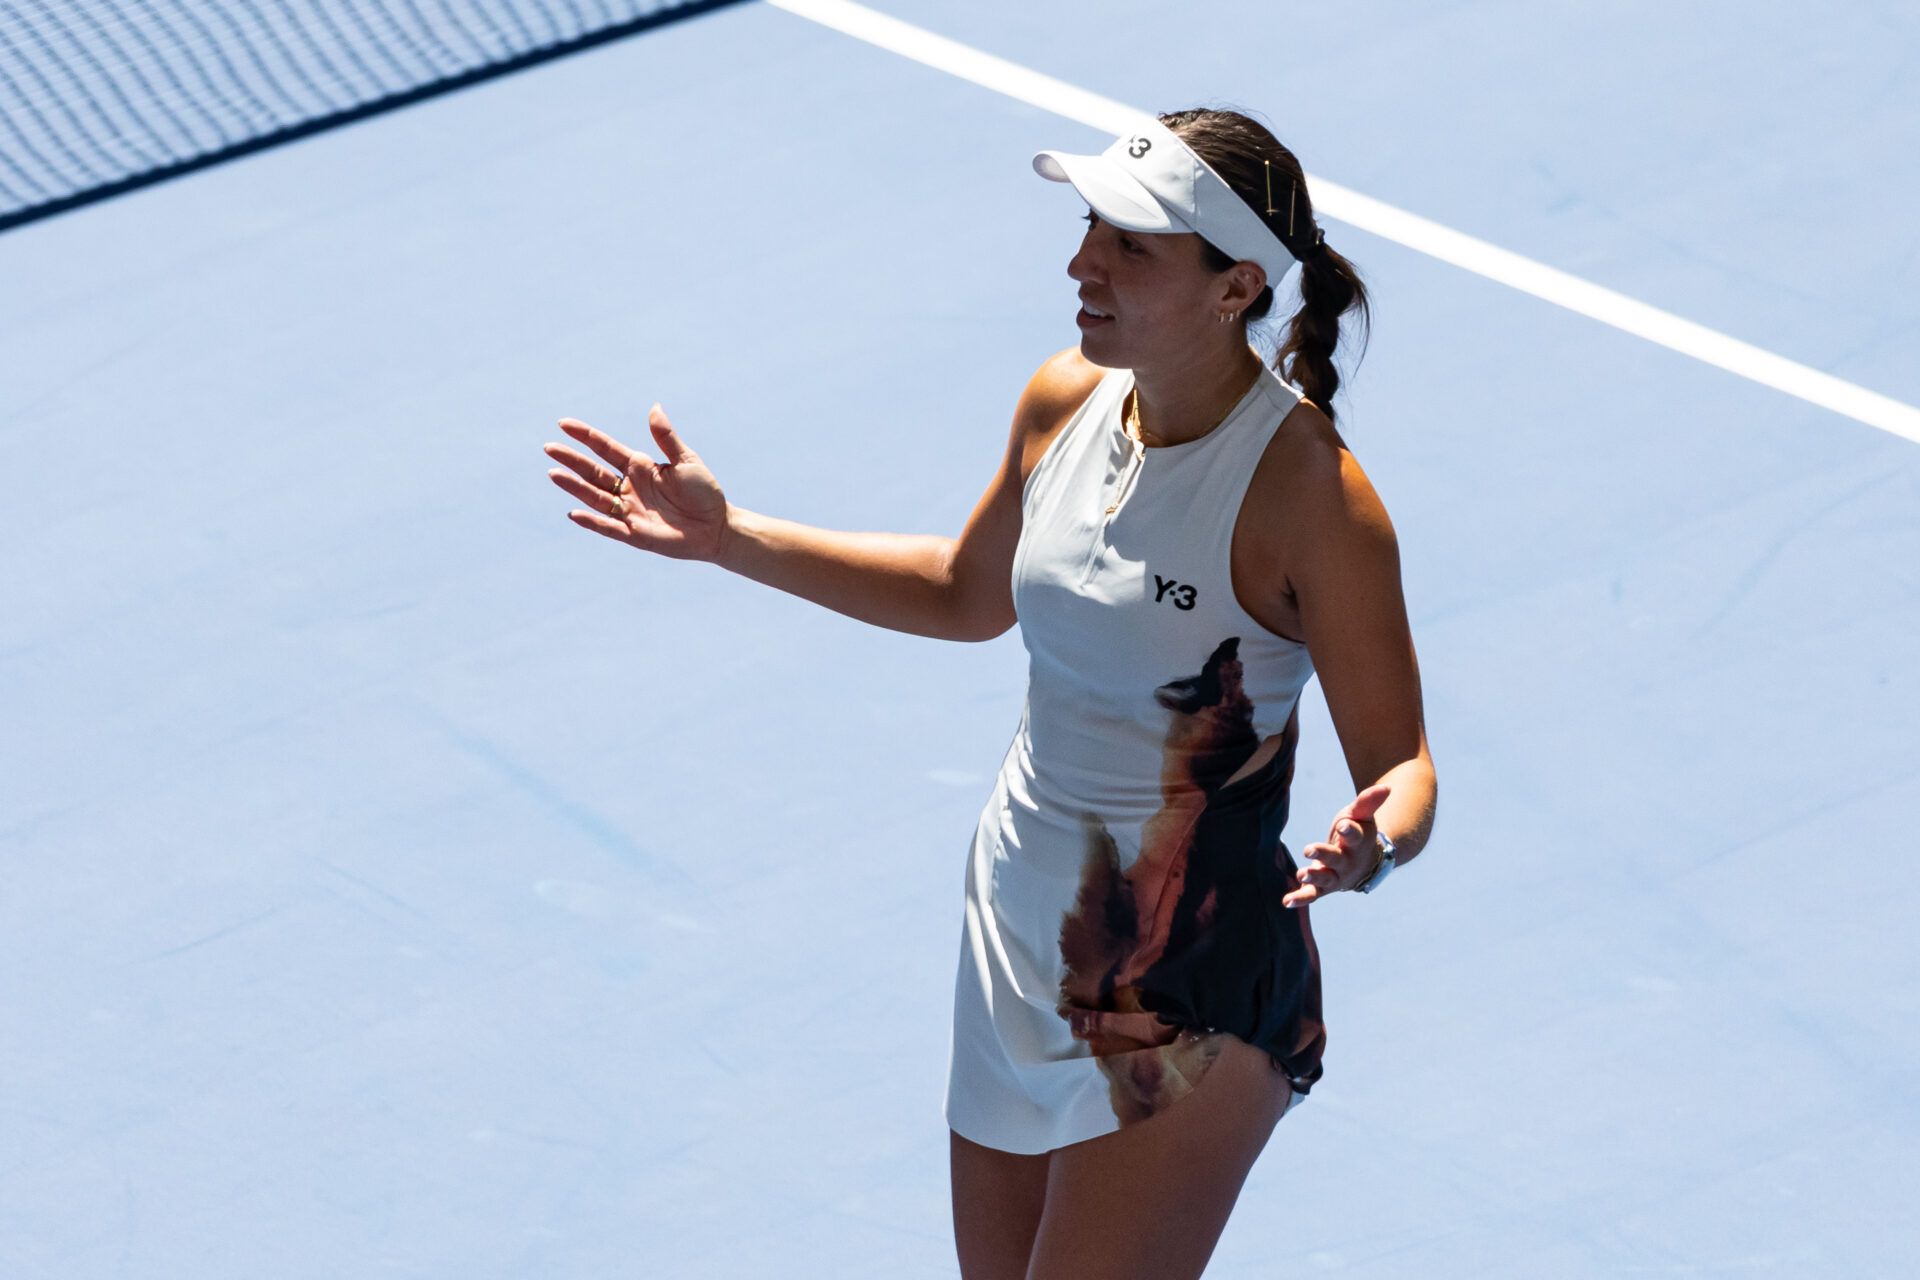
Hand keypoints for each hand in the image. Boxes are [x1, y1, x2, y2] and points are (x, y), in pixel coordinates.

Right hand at [543, 404, 731, 561]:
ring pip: (595, 497)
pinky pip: (609, 527)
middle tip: (549, 447)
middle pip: (593, 471)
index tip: (563, 423)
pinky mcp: (635, 534)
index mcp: (639, 467)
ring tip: (553, 474)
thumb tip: (654, 407)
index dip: (585, 436)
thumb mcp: (687, 460)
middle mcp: (629, 488)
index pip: (605, 448)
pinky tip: (574, 512)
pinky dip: (592, 521)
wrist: (717, 527)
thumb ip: (666, 438)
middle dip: (571, 460)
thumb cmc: (704, 492)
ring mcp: (629, 511)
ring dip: (574, 487)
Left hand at [1281, 782, 1391, 907]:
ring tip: (1301, 874)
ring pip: (1325, 879)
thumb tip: (1386, 787)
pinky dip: (1300, 898)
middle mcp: (1347, 862)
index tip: (1343, 825)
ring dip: (1313, 877)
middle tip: (1308, 849)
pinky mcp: (1323, 887)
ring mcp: (1336, 876)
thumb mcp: (1362, 816)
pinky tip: (1286, 901)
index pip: (1354, 835)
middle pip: (1336, 859)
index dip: (1348, 830)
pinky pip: (1312, 894)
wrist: (1365, 863)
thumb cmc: (1359, 833)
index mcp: (1357, 842)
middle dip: (1323, 854)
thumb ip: (1368, 802)